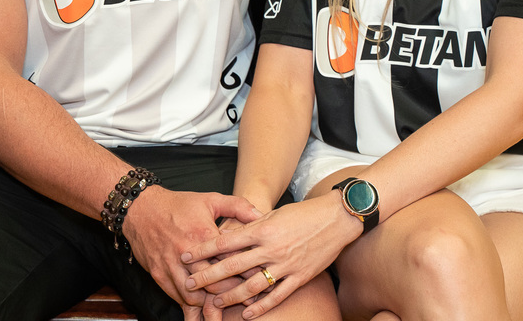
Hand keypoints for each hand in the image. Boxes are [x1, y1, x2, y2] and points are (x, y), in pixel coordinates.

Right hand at [121, 187, 260, 309]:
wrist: (140, 208)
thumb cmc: (177, 204)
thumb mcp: (210, 199)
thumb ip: (238, 206)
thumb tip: (261, 215)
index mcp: (202, 234)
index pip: (230, 260)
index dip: (247, 272)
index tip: (260, 278)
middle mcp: (186, 254)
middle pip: (215, 283)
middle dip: (234, 293)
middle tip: (249, 299)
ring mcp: (171, 266)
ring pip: (195, 296)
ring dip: (211, 303)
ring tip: (226, 305)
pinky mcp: (159, 275)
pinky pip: (177, 297)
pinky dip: (191, 303)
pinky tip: (203, 304)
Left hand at [181, 198, 352, 316]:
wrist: (336, 219)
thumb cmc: (303, 213)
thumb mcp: (273, 213)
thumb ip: (252, 224)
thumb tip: (229, 232)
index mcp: (262, 228)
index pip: (225, 241)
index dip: (203, 250)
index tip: (186, 255)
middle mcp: (271, 248)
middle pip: (232, 266)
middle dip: (208, 276)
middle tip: (189, 283)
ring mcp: (285, 265)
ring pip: (252, 286)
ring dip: (230, 296)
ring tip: (214, 303)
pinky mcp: (300, 277)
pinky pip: (277, 296)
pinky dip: (261, 306)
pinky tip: (247, 314)